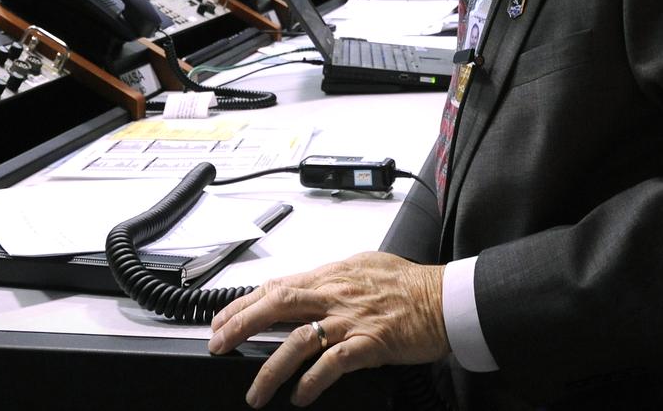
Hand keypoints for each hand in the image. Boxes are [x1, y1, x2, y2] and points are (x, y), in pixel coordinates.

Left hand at [207, 252, 448, 407]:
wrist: (445, 298)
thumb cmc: (408, 284)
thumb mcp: (363, 266)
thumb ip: (331, 278)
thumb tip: (305, 285)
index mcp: (330, 275)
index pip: (275, 287)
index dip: (242, 303)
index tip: (220, 320)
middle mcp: (334, 294)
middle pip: (275, 306)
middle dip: (240, 326)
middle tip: (217, 345)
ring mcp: (350, 320)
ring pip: (297, 341)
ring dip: (270, 369)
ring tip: (255, 393)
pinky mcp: (370, 343)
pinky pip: (332, 363)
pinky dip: (311, 381)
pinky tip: (299, 396)